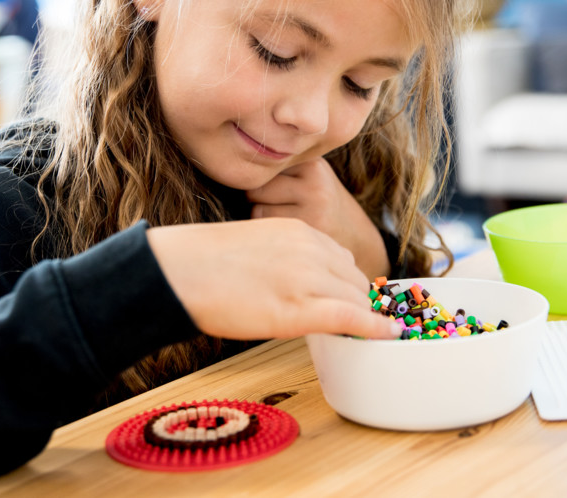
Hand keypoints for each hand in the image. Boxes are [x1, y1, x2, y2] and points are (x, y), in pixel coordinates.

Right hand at [147, 218, 400, 340]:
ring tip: (361, 335)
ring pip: (356, 300)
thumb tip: (300, 284)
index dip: (347, 287)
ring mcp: (308, 277)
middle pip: (355, 281)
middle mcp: (311, 249)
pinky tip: (388, 336)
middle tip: (354, 325)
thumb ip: (286, 256)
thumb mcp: (255, 245)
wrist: (178, 272)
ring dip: (362, 318)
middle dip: (358, 304)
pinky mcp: (301, 307)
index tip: (350, 303)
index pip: (342, 260)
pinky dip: (375, 328)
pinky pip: (352, 317)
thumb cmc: (202, 263)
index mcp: (299, 231)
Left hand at [247, 158, 388, 278]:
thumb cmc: (317, 203)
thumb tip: (227, 164)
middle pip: (255, 185)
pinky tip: (286, 232)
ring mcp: (313, 207)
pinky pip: (267, 227)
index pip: (262, 164)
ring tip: (281, 218)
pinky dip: (268, 231)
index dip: (258, 177)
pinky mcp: (308, 231)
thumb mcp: (308, 175)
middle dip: (256, 196)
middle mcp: (314, 181)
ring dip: (260, 214)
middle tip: (274, 205)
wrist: (356, 236)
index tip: (267, 186)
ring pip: (257, 207)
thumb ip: (279, 168)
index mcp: (311, 162)